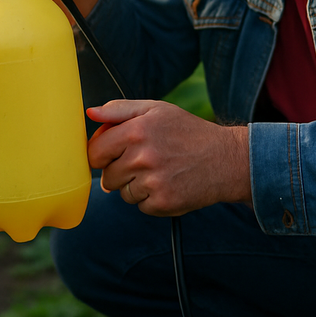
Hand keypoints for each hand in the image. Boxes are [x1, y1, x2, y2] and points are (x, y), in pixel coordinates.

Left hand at [87, 100, 251, 215]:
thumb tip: (90, 113)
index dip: (101, 155)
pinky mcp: (162, 203)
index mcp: (136, 130)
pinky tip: (168, 185)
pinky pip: (141, 206)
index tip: (113, 155)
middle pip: (107, 176)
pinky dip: (151, 200)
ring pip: (123, 193)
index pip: (95, 152)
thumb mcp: (156, 110)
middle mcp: (142, 156)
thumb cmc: (187, 132)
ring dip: (136, 187)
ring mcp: (152, 182)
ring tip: (160, 173)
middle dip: (120, 171)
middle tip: (145, 162)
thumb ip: (119, 110)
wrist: (225, 159)